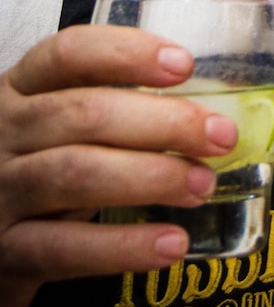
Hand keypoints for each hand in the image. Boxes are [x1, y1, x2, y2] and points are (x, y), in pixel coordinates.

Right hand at [0, 24, 237, 306]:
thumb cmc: (34, 169)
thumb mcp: (56, 126)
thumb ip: (111, 107)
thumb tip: (206, 109)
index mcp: (21, 90)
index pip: (68, 53)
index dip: (127, 54)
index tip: (184, 64)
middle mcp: (4, 133)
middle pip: (85, 113)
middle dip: (163, 122)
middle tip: (219, 135)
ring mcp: (0, 193)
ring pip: (76, 174)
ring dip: (151, 177)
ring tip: (202, 185)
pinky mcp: (5, 253)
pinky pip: (66, 248)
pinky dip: (125, 246)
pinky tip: (171, 243)